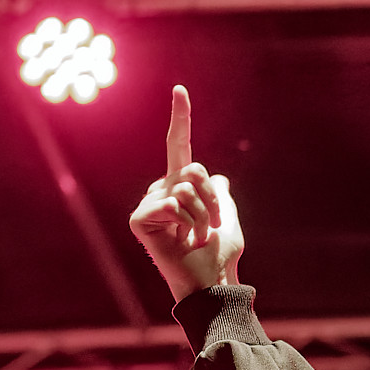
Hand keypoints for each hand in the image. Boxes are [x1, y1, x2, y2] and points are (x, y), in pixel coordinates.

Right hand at [126, 85, 245, 301]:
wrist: (211, 279)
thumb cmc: (220, 254)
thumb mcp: (229, 219)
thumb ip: (222, 196)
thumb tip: (218, 179)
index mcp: (182, 186)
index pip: (180, 146)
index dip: (181, 118)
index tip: (180, 89)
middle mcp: (162, 190)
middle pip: (193, 170)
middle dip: (212, 199)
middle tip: (211, 226)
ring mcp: (149, 204)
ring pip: (184, 190)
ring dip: (201, 216)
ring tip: (196, 237)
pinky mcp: (140, 219)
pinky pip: (171, 204)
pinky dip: (185, 223)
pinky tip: (181, 240)